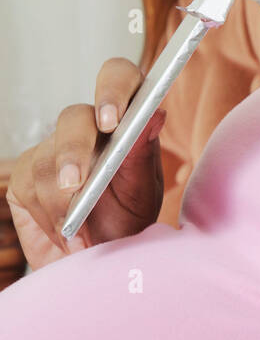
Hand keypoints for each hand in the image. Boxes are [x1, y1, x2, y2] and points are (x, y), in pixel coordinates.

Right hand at [7, 57, 165, 269]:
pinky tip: (65, 234)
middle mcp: (86, 129)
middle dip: (74, 152)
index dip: (112, 89)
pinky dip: (49, 218)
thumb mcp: (143, 193)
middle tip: (78, 185)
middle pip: (73, 118)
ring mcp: (51, 150)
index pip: (117, 77)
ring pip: (46, 161)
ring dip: (64, 204)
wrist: (98, 262)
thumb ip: (142, 154)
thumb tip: (155, 113)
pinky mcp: (24, 177)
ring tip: (83, 234)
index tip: (111, 120)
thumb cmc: (127, 222)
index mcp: (123, 122)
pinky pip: (28, 188)